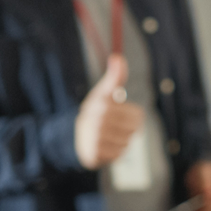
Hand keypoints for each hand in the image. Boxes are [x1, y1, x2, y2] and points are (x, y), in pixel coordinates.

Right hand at [74, 54, 144, 169]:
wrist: (73, 136)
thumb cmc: (95, 112)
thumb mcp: (103, 93)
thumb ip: (115, 77)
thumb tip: (118, 57)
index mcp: (103, 105)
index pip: (138, 115)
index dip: (133, 116)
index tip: (123, 114)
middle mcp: (99, 122)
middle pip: (134, 129)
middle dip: (128, 129)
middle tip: (116, 127)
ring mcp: (97, 139)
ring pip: (127, 142)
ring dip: (121, 140)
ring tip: (109, 136)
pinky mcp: (96, 154)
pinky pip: (119, 154)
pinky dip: (115, 151)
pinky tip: (105, 146)